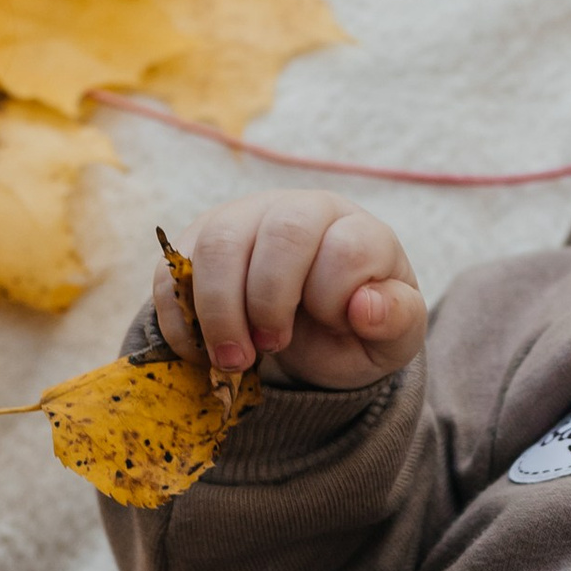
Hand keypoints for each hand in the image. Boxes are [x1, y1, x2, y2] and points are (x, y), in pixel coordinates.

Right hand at [157, 189, 425, 387]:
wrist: (310, 331)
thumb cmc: (354, 327)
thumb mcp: (392, 336)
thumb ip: (397, 320)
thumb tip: (366, 306)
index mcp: (353, 230)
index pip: (345, 246)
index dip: (332, 296)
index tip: (329, 327)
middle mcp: (297, 211)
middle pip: (280, 234)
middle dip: (270, 302)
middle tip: (269, 349)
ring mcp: (242, 222)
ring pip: (218, 244)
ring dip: (219, 311)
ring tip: (232, 359)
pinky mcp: (196, 245)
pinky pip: (173, 269)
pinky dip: (182, 320)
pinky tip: (203, 354)